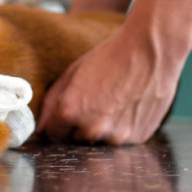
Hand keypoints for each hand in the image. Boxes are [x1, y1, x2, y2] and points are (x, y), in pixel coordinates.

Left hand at [37, 26, 183, 144]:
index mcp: (70, 112)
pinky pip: (122, 138)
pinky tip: (129, 105)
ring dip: (102, 128)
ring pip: (100, 140)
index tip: (66, 112)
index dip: (58, 123)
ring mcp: (117, 136)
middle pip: (76, 140)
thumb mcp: (72, 73)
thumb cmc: (108, 57)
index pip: (53, 134)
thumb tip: (40, 129)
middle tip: (94, 101)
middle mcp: (92, 129)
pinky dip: (123, 126)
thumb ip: (51, 103)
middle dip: (79, 126)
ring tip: (113, 101)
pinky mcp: (138, 137)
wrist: (150, 51)